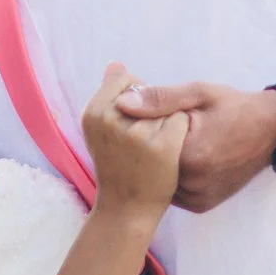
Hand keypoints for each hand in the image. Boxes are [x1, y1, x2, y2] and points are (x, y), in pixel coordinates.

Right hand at [80, 64, 190, 214]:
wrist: (128, 209)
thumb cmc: (116, 166)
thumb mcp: (103, 128)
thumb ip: (110, 95)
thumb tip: (114, 65)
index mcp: (93, 113)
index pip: (125, 80)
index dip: (136, 98)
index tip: (132, 122)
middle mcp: (111, 121)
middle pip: (146, 93)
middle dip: (150, 112)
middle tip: (140, 143)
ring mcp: (137, 135)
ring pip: (165, 107)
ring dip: (167, 123)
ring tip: (153, 150)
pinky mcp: (162, 147)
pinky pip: (181, 121)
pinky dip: (182, 132)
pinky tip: (172, 150)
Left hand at [114, 80, 275, 210]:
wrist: (272, 130)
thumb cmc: (234, 107)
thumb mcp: (198, 94)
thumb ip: (159, 99)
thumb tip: (122, 103)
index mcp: (189, 155)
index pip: (144, 145)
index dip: (144, 130)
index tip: (153, 119)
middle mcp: (193, 182)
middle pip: (152, 166)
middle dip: (152, 150)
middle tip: (172, 132)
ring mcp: (199, 197)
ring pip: (161, 182)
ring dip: (161, 167)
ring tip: (179, 146)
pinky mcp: (203, 204)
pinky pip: (175, 193)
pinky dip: (174, 178)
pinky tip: (184, 160)